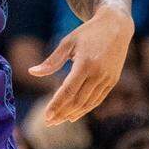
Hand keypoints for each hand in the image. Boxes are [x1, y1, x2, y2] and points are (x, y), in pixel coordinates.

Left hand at [29, 5, 133, 125]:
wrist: (116, 26)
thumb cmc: (87, 33)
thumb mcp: (67, 42)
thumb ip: (51, 61)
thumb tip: (32, 73)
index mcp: (85, 63)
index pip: (69, 90)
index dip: (57, 104)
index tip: (47, 116)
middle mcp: (98, 74)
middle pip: (78, 100)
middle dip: (63, 112)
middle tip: (49, 122)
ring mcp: (108, 79)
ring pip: (89, 102)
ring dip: (73, 113)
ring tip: (59, 120)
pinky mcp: (113, 81)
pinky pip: (98, 99)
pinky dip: (86, 108)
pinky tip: (75, 114)